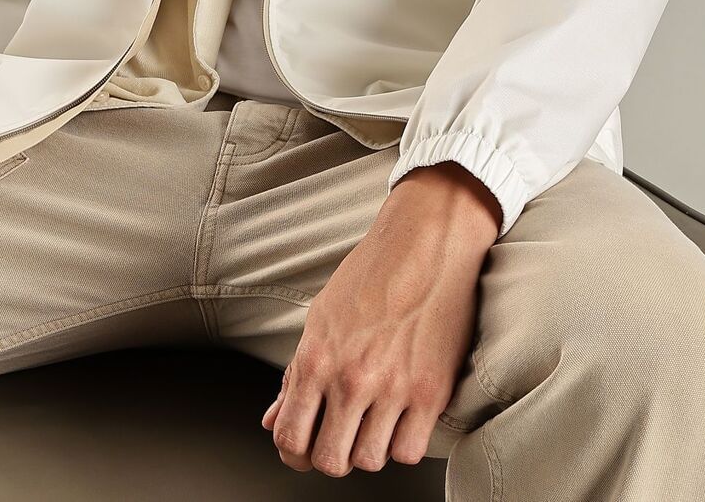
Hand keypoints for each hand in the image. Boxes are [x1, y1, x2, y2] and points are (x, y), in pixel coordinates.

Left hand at [261, 175, 493, 475]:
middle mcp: (351, 379)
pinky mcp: (431, 393)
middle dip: (329, 455)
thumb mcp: (320, 316)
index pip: (289, 438)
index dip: (293, 452)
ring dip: (368, 448)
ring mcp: (392, 389)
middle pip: (329, 461)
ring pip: (369, 462)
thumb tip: (273, 420)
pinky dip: (403, 443)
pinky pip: (409, 452)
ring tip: (372, 421)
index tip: (303, 448)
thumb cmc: (371, 274)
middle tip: (338, 437)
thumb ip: (295, 374)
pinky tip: (400, 418)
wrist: (424, 242)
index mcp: (316, 358)